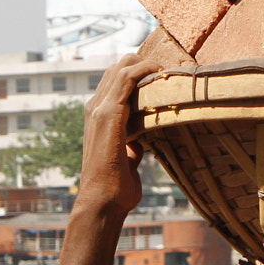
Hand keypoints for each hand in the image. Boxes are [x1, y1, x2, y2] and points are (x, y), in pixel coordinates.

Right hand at [75, 54, 164, 218]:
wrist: (103, 200)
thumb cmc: (115, 186)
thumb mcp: (125, 158)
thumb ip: (130, 145)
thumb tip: (141, 143)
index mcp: (98, 117)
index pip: (115, 81)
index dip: (137, 73)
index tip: (161, 77)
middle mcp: (95, 108)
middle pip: (117, 68)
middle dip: (143, 64)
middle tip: (168, 72)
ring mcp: (99, 109)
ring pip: (121, 68)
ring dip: (146, 64)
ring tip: (167, 70)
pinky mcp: (109, 113)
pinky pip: (126, 78)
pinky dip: (144, 70)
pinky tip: (160, 73)